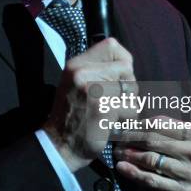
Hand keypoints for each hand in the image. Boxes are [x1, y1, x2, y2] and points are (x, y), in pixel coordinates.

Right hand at [43, 38, 137, 172]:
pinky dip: (126, 119)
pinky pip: (131, 109)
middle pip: (126, 68)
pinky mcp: (103, 108)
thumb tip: (127, 63)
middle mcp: (82, 73)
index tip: (119, 75)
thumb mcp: (76, 83)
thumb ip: (97, 70)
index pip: (112, 46)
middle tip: (113, 101)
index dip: (123, 60)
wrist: (59, 145)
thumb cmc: (73, 115)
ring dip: (128, 104)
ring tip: (111, 113)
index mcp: (76, 64)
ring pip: (132, 90)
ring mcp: (93, 90)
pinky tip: (111, 123)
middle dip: (127, 86)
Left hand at [113, 119, 190, 190]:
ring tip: (116, 150)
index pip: (163, 123)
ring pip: (150, 159)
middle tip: (115, 134)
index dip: (140, 122)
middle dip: (130, 135)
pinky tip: (123, 168)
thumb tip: (158, 120)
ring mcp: (188, 174)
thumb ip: (188, 130)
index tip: (127, 122)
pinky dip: (135, 174)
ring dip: (129, 154)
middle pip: (152, 139)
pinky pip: (154, 182)